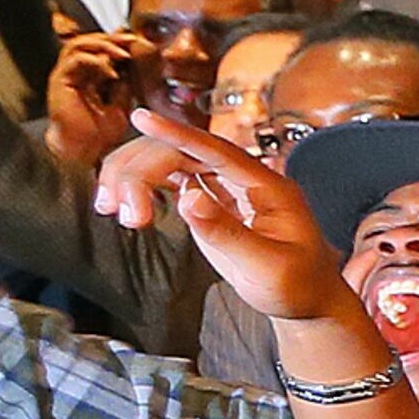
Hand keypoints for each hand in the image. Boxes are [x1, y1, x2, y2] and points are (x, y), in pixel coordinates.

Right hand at [40, 27, 159, 171]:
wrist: (83, 152)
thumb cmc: (100, 134)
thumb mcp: (123, 103)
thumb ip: (126, 83)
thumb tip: (138, 63)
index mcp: (91, 75)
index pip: (102, 47)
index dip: (119, 41)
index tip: (139, 42)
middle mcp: (77, 72)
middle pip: (91, 40)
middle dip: (113, 39)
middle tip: (132, 42)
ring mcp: (66, 74)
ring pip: (80, 44)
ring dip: (104, 45)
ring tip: (122, 54)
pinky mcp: (59, 80)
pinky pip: (75, 59)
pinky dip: (95, 61)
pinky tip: (111, 72)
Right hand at [93, 102, 365, 325]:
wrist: (305, 301)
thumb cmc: (295, 285)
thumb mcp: (266, 266)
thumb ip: (226, 233)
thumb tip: (187, 199)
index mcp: (267, 186)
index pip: (215, 150)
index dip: (177, 134)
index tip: (141, 118)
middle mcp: (244, 179)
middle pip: (184, 153)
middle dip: (142, 171)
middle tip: (121, 211)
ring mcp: (227, 187)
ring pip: (173, 162)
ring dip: (136, 178)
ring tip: (113, 210)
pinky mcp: (212, 201)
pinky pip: (172, 180)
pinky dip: (145, 188)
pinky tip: (126, 207)